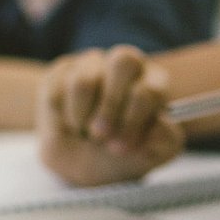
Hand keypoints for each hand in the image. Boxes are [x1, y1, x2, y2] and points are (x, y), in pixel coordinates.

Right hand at [36, 45, 184, 184]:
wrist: (74, 157)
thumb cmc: (118, 156)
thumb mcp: (145, 157)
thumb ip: (161, 143)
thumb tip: (161, 127)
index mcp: (155, 85)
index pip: (150, 89)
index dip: (134, 119)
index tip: (122, 148)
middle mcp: (129, 67)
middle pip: (124, 62)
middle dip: (110, 106)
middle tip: (99, 136)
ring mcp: (95, 64)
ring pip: (85, 81)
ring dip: (81, 118)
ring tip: (85, 135)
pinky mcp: (65, 69)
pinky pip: (58, 89)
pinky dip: (62, 117)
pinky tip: (71, 125)